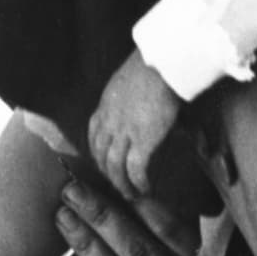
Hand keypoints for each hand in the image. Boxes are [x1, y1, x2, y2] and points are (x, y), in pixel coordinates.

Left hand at [88, 52, 182, 198]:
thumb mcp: (132, 81)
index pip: (93, 136)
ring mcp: (124, 131)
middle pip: (100, 154)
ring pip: (114, 166)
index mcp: (105, 104)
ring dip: (121, 184)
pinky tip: (144, 189)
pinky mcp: (142, 139)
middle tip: (117, 185)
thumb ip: (133, 98)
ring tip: (130, 195)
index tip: (104, 164)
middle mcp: (109, 120)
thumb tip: (146, 107)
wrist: (163, 60)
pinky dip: (138, 182)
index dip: (98, 153)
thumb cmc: (154, 64)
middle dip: (107, 173)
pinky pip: (135, 169)